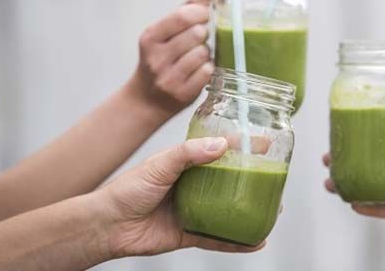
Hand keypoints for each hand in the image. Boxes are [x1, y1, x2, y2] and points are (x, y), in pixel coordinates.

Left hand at [95, 137, 263, 257]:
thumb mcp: (160, 164)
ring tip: (273, 209)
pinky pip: (219, 238)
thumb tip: (221, 145)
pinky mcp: (191, 233)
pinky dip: (237, 241)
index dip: (243, 145)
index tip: (264, 142)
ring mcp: (194, 209)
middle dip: (253, 179)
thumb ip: (188, 154)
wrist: (109, 225)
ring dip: (250, 209)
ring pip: (229, 209)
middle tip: (276, 177)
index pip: (221, 150)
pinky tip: (256, 241)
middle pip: (230, 180)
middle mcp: (194, 185)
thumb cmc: (128, 189)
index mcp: (187, 163)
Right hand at [127, 0, 217, 117]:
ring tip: (196, 57)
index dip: (200, 13)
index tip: (203, 16)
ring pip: (204, 53)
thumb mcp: (166, 31)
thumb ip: (189, 6)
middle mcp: (157, 58)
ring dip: (206, 53)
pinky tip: (199, 71)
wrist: (146, 100)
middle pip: (197, 34)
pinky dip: (208, 69)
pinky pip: (208, 72)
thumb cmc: (160, 58)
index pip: (183, 16)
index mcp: (151, 37)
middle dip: (203, 35)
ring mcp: (169, 77)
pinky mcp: (182, 93)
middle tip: (197, 40)